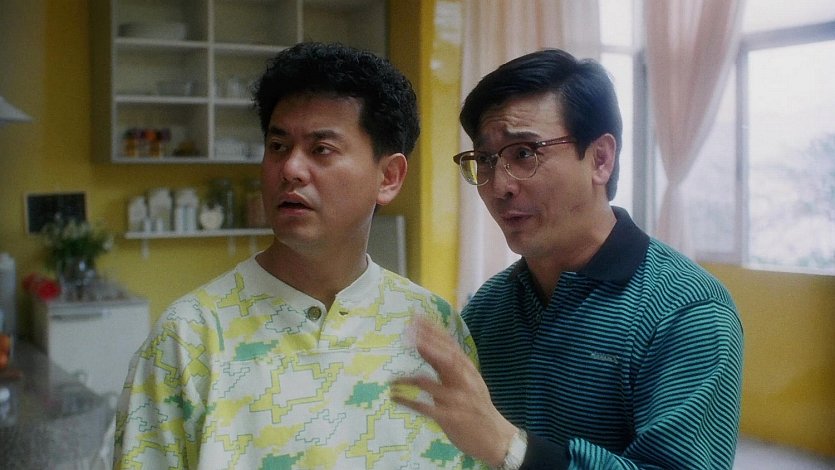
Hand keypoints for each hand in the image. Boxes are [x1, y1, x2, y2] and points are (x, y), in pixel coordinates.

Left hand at [391, 316, 517, 466]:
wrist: (496, 438)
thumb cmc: (478, 407)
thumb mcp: (470, 382)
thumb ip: (450, 366)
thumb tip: (427, 344)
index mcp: (468, 370)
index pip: (449, 345)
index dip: (433, 330)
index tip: (417, 317)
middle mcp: (463, 381)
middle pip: (442, 357)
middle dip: (424, 343)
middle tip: (405, 333)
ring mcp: (456, 399)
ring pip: (428, 382)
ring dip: (406, 380)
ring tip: (392, 380)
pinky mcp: (449, 418)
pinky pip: (424, 407)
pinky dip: (408, 401)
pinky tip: (395, 398)